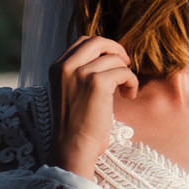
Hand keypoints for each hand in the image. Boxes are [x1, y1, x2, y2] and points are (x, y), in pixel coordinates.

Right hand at [50, 36, 139, 176]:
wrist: (73, 147)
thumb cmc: (77, 123)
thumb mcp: (71, 90)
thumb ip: (81, 71)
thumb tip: (108, 55)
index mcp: (57, 67)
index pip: (83, 42)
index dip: (104, 48)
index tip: (113, 63)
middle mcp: (65, 66)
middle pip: (98, 41)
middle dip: (117, 51)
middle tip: (125, 67)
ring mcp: (80, 73)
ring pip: (114, 59)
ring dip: (126, 73)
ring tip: (125, 90)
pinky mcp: (97, 83)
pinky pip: (124, 72)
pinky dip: (132, 82)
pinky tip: (128, 95)